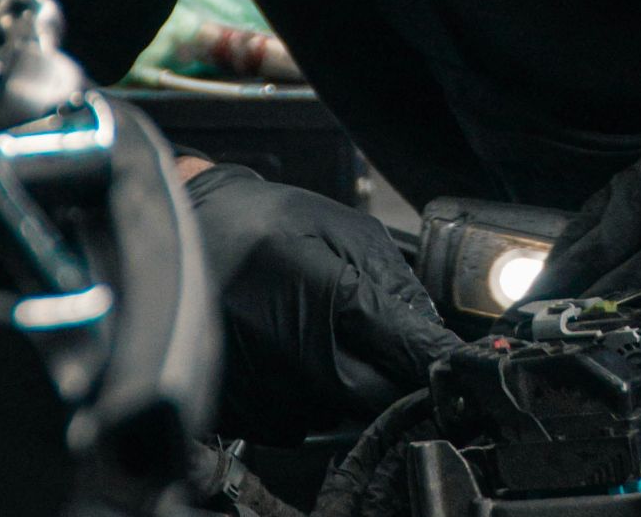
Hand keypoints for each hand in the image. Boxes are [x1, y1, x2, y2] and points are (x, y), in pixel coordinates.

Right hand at [183, 163, 461, 442]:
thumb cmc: (259, 222)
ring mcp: (264, 384)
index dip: (437, 357)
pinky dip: (307, 391)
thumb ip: (392, 276)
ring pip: (339, 409)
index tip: (458, 365)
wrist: (182, 234)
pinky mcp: (242, 408)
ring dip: (345, 380)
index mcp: (322, 293)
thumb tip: (429, 328)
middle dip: (392, 374)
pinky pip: (299, 418)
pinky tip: (287, 347)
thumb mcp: (340, 225)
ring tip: (313, 328)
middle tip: (380, 341)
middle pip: (377, 395)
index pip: (403, 346)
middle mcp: (291, 348)